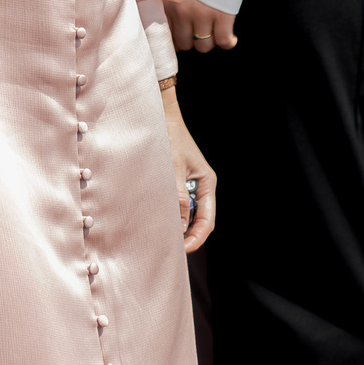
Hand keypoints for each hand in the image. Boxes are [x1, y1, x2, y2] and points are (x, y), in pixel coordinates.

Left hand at [162, 85, 215, 251]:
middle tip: (169, 250)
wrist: (159, 114)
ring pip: (186, 212)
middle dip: (186, 236)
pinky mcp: (176, 179)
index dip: (196, 239)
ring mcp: (189, 182)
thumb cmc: (168, 138)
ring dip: (177, 225)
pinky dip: (169, 213)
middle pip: (198, 220)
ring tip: (161, 237)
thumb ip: (176, 198)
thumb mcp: (172, 170)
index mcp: (207, 183)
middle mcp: (200, 185)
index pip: (206, 221)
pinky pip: (176, 202)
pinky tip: (156, 219)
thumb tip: (177, 228)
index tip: (181, 250)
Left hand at [167, 0, 237, 53]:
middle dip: (192, 40)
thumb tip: (171, 28)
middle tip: (200, 31)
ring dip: (210, 41)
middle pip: (184, 44)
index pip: (166, 34)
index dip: (174, 40)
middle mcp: (182, 11)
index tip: (181, 38)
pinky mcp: (222, 15)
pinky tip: (231, 38)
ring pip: (203, 46)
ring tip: (215, 30)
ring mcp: (202, 14)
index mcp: (168, 2)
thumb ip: (171, 2)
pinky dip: (228, 42)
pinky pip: (223, 41)